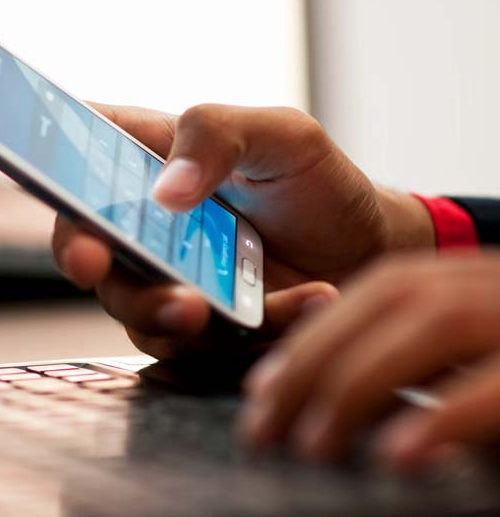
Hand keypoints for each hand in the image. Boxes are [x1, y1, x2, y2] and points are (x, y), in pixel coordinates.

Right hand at [52, 103, 433, 357]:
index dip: (47, 173)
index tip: (51, 183)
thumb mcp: (281, 134)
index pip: (76, 158)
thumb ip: (218, 135)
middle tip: (99, 262)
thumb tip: (166, 191)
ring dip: (164, 312)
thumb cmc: (316, 183)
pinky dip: (252, 329)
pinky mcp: (200, 327)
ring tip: (211, 307)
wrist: (366, 249)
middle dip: (91, 263)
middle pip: (89, 247)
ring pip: (134, 308)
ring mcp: (168, 280)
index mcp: (148, 161)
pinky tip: (311, 298)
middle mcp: (145, 226)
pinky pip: (200, 344)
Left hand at [241, 252, 499, 469]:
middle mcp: (492, 284)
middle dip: (312, 362)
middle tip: (263, 428)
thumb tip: (320, 398)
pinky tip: (395, 456)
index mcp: (466, 281)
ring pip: (432, 324)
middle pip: (389, 300)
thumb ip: (408, 365)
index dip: (310, 336)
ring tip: (313, 446)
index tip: (260, 389)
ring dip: (357, 384)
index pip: (375, 292)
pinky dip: (440, 418)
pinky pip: (496, 385)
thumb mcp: (465, 366)